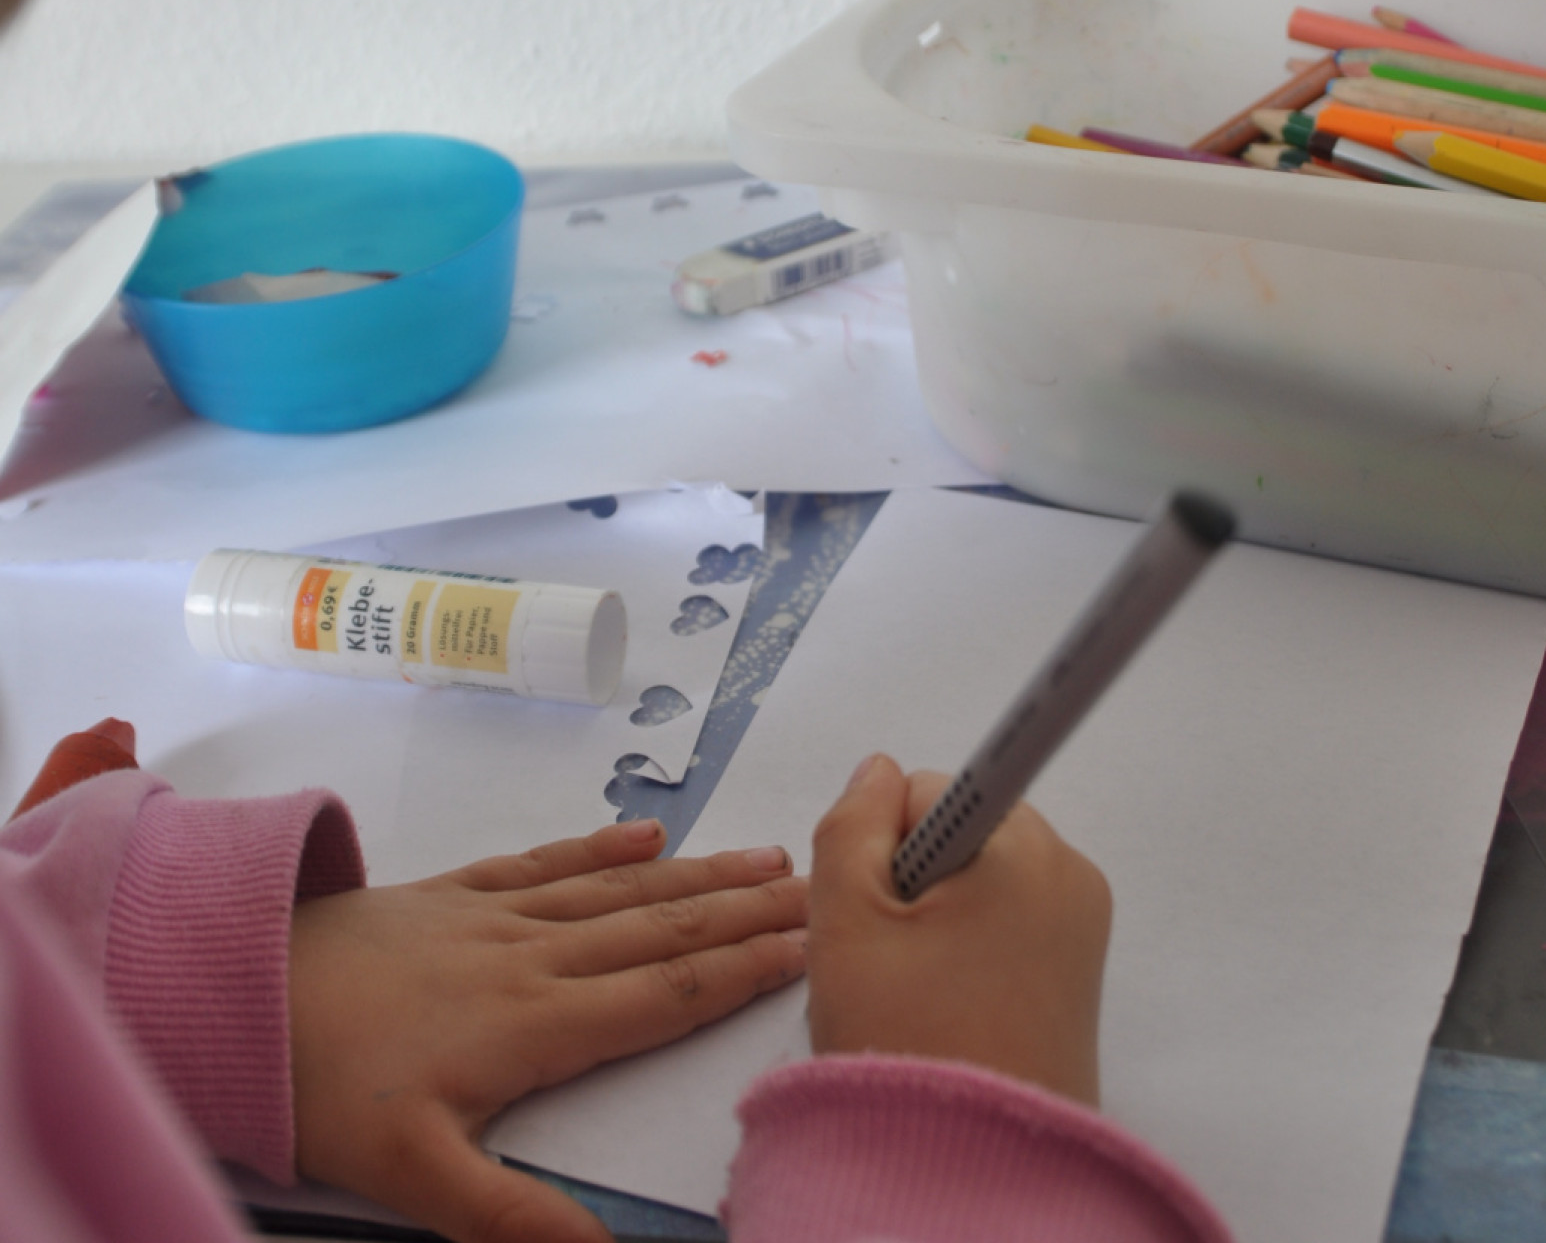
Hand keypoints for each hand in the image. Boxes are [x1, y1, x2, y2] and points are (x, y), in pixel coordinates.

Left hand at [290, 817, 807, 1242]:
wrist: (239, 992)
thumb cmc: (325, 1088)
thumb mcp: (413, 1178)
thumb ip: (513, 1218)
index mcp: (537, 1024)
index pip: (665, 996)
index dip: (742, 971)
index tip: (808, 944)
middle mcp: (535, 956)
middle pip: (661, 930)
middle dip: (744, 910)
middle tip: (814, 886)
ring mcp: (498, 914)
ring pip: (619, 890)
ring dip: (697, 874)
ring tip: (761, 855)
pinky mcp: (457, 890)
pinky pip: (547, 860)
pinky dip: (600, 845)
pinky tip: (643, 832)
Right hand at [807, 753, 1109, 1103]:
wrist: (974, 1175)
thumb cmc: (908, 1039)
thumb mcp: (846, 918)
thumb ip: (852, 822)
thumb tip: (879, 769)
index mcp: (1026, 849)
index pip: (931, 792)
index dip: (886, 844)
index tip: (884, 911)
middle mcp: (1070, 874)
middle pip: (959, 832)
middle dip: (913, 878)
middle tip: (890, 956)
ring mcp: (1082, 926)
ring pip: (977, 878)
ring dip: (935, 915)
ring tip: (915, 989)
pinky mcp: (1079, 972)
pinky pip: (1006, 921)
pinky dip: (965, 947)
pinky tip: (943, 1004)